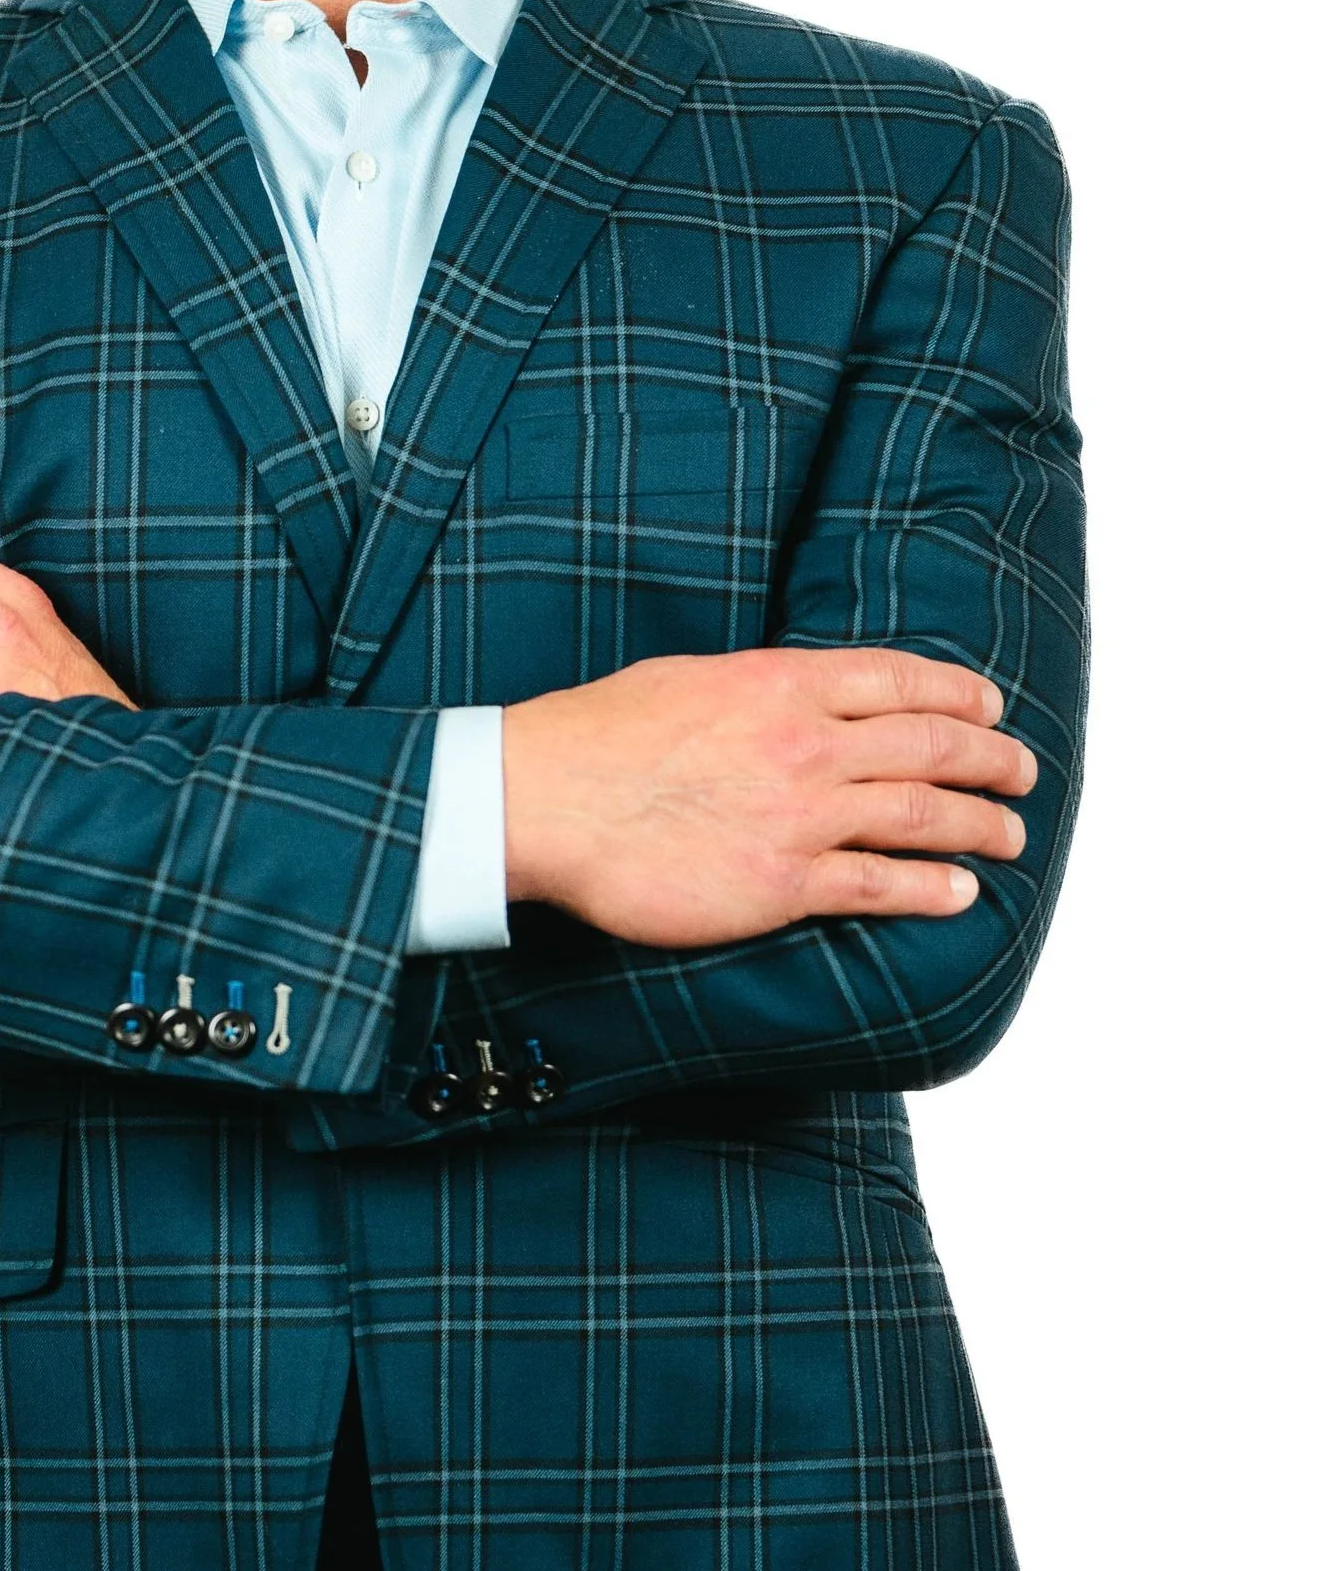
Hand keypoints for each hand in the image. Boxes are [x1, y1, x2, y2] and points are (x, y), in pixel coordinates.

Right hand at [502, 647, 1035, 948]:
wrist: (549, 798)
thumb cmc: (601, 736)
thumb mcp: (692, 678)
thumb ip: (759, 688)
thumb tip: (796, 696)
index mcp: (784, 682)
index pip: (901, 679)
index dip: (960, 693)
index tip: (990, 706)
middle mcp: (807, 742)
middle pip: (932, 745)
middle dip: (992, 759)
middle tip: (1021, 773)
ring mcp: (801, 814)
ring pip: (923, 816)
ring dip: (981, 826)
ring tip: (1010, 837)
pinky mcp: (783, 883)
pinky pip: (882, 886)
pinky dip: (933, 889)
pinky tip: (961, 893)